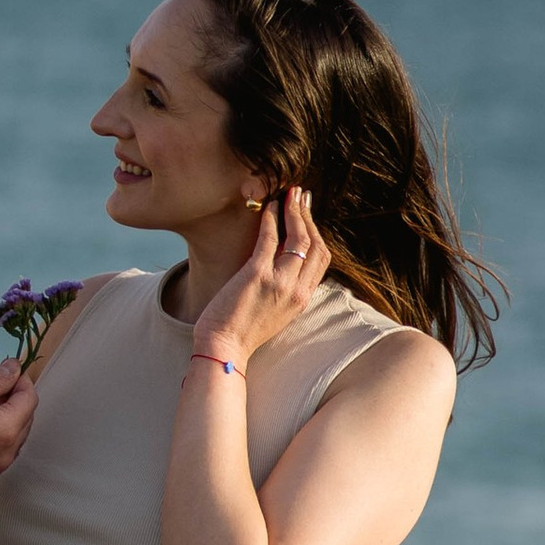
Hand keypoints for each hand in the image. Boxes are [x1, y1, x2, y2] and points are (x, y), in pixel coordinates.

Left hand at [191, 187, 331, 369]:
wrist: (223, 349)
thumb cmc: (241, 331)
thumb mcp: (274, 312)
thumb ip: (284, 289)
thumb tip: (281, 263)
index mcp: (302, 299)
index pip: (321, 259)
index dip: (317, 232)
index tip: (308, 215)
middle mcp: (296, 290)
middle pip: (316, 244)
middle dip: (309, 216)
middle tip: (301, 196)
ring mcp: (279, 282)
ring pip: (299, 238)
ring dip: (294, 211)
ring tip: (288, 194)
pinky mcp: (257, 275)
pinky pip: (270, 239)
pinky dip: (271, 219)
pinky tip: (268, 207)